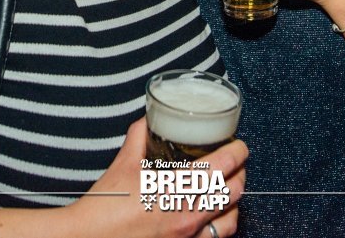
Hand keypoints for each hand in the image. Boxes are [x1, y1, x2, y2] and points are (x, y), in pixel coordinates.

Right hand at [71, 118, 245, 237]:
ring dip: (234, 202)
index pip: (223, 165)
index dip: (237, 151)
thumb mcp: (123, 164)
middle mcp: (188, 216)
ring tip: (228, 189)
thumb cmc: (104, 206)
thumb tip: (150, 119)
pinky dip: (221, 225)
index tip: (238, 145)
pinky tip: (214, 216)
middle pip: (234, 191)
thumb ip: (140, 137)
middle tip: (235, 162)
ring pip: (231, 219)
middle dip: (240, 172)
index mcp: (176, 190)